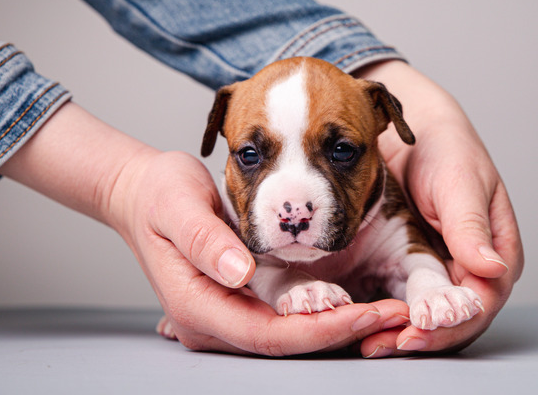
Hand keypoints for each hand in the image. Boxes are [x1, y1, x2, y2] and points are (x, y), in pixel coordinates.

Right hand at [2, 102, 407, 354]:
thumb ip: (205, 239)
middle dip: (343, 332)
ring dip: (340, 325)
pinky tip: (356, 298)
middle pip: (288, 343)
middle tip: (395, 314)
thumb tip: (240, 271)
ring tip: (388, 309)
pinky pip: (288, 316)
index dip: (321, 329)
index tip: (365, 312)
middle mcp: (214, 321)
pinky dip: (324, 312)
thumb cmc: (158, 196)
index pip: (270, 334)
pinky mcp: (241, 300)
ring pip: (292, 335)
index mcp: (198, 305)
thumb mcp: (177, 204)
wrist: (143, 194)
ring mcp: (227, 314)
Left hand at [353, 61, 523, 355]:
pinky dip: (389, 314)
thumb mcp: (460, 182)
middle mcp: (474, 266)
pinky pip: (405, 299)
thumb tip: (491, 268)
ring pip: (432, 316)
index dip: (456, 319)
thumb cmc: (446, 148)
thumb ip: (471, 225)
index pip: (484, 299)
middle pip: (458, 318)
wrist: (412, 132)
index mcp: (498, 249)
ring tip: (374, 341)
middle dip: (427, 335)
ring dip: (405, 331)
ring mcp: (443, 269)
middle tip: (389, 342)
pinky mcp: (413, 266)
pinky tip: (367, 323)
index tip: (423, 325)